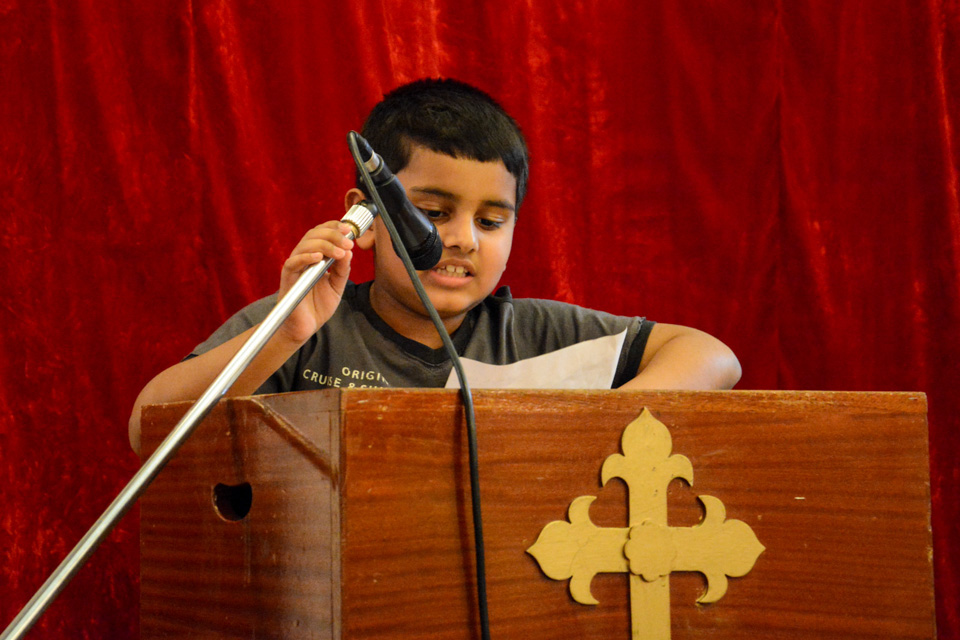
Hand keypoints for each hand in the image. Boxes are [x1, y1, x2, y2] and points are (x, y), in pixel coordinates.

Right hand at [276, 220, 354, 343]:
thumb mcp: (337, 286)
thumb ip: (343, 269)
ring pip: (304, 246)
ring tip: (340, 252)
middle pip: (313, 235)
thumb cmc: (318, 306)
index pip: (321, 233)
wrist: (306, 328)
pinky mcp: (287, 279)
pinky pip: (293, 263)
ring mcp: (295, 268)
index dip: (334, 227)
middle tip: (348, 241)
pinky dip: (305, 257)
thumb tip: (349, 250)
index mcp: (314, 256)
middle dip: (332, 235)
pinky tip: (318, 257)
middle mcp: (303, 258)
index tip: (349, 229)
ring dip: (324, 245)